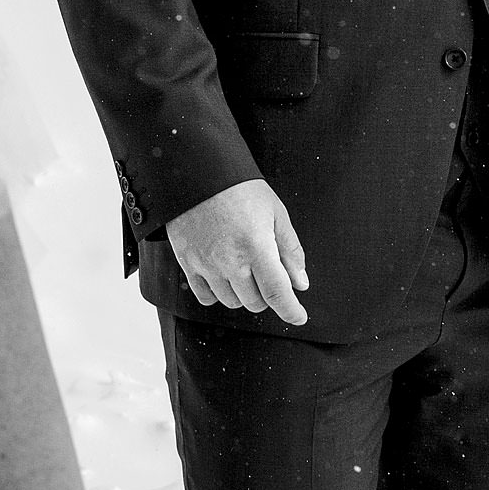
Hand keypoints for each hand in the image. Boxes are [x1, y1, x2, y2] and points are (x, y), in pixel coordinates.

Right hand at [164, 179, 310, 325]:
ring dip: (243, 294)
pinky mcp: (188, 263)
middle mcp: (230, 261)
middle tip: (266, 273)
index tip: (298, 316)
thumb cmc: (239, 189)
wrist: (198, 173)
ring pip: (232, 302)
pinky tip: (224, 276)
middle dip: (267, 294)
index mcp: (256, 247)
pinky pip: (206, 297)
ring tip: (244, 269)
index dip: (291, 311)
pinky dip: (219, 294)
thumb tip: (300, 283)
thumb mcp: (276, 213)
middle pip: (255, 302)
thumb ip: (290, 251)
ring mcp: (207, 264)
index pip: (277, 293)